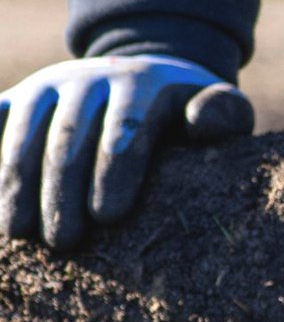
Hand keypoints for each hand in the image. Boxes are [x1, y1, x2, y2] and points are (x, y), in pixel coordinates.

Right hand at [0, 55, 253, 249]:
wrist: (139, 80)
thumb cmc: (185, 114)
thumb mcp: (218, 108)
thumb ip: (224, 114)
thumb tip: (201, 121)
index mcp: (141, 84)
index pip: (127, 126)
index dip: (116, 168)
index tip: (108, 216)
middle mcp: (88, 80)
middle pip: (70, 136)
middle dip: (62, 190)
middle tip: (63, 242)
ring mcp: (46, 89)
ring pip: (23, 132)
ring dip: (15, 182)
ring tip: (16, 233)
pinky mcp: (15, 101)